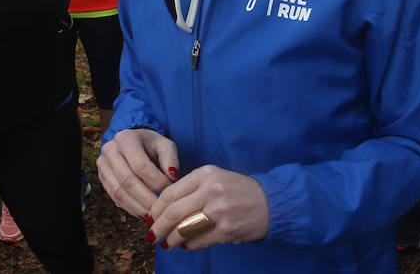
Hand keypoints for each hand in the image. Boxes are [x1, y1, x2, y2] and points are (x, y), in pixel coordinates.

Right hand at [97, 128, 178, 220]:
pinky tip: (142, 214)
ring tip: (152, 216)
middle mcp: (110, 150)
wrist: (133, 142)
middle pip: (126, 180)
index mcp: (125, 138)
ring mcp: (103, 164)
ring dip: (136, 207)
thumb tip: (173, 176)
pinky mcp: (102, 177)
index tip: (169, 191)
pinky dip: (129, 208)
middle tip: (160, 210)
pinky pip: (113, 196)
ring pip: (118, 191)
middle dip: (145, 198)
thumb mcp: (165, 145)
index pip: (140, 165)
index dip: (155, 181)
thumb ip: (171, 159)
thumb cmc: (152, 145)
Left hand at [149, 165, 268, 250]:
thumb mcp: (215, 178)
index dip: (156, 208)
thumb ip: (191, 188)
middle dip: (157, 226)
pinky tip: (184, 245)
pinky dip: (187, 245)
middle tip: (151, 234)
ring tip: (165, 243)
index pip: (170, 192)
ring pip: (183, 229)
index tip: (150, 216)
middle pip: (173, 212)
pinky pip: (198, 241)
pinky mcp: (226, 230)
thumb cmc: (238, 190)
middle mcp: (211, 191)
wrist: (270, 202)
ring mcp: (219, 211)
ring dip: (171, 239)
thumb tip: (163, 207)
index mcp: (205, 174)